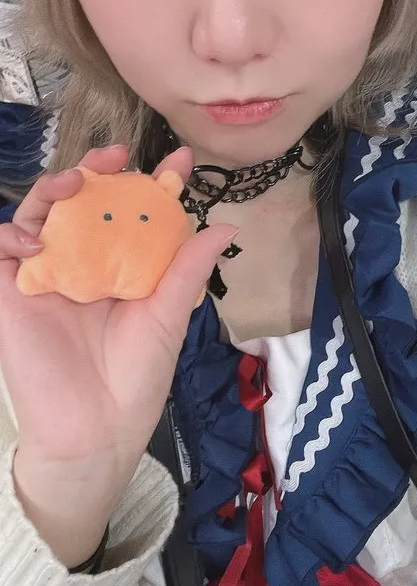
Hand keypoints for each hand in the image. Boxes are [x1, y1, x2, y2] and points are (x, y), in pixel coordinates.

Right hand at [0, 144, 237, 566]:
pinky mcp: (9, 295)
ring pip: (39, 215)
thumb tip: (226, 227)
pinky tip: (37, 239)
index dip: (152, 184)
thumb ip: (188, 270)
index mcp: (121, 267)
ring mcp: (45, 276)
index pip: (132, 213)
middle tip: (120, 156)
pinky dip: (11, 234)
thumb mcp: (169, 316)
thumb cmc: (137, 377)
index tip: (179, 162)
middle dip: (98, 170)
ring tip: (78, 181)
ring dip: (53, 189)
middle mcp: (82, 264)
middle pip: (81, 202)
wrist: (97, 429)